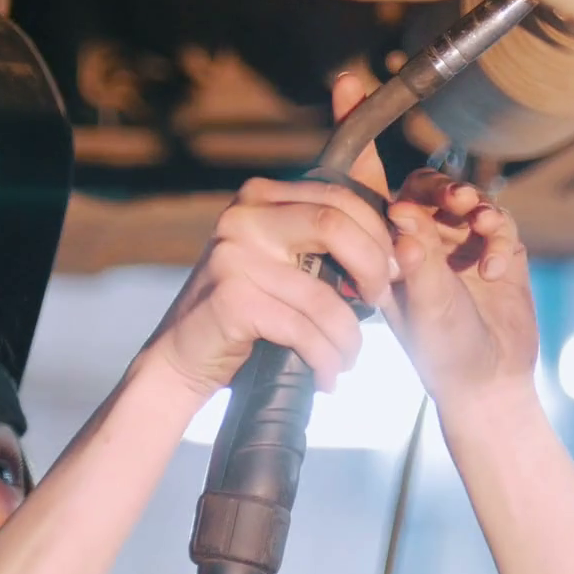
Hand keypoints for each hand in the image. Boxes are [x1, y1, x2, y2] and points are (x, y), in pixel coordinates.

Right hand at [143, 153, 396, 400]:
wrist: (181, 359)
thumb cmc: (244, 313)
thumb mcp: (281, 261)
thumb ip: (321, 240)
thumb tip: (390, 224)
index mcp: (260, 198)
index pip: (338, 196)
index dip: (377, 234)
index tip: (392, 270)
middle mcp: (243, 217)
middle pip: (335, 225)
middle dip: (373, 268)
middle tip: (380, 303)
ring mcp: (233, 256)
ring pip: (323, 294)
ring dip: (348, 336)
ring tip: (349, 357)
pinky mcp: (232, 299)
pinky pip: (302, 330)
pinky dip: (324, 359)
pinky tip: (326, 376)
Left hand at [323, 72, 539, 405]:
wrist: (489, 385)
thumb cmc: (443, 357)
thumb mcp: (425, 316)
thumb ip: (421, 269)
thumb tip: (404, 222)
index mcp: (386, 249)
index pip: (366, 183)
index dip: (357, 133)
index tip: (346, 85)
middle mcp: (419, 239)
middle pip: (425, 183)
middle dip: (440, 186)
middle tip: (452, 203)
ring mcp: (458, 243)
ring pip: (465, 196)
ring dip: (474, 204)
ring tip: (477, 223)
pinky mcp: (496, 249)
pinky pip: (498, 220)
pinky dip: (498, 235)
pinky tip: (494, 264)